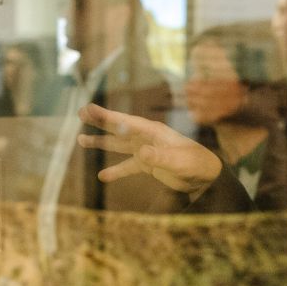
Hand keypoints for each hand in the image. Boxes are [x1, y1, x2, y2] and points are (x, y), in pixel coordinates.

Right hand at [77, 103, 221, 194]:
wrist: (206, 176)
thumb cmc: (195, 163)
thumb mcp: (178, 161)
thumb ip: (159, 157)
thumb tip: (141, 153)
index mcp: (152, 131)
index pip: (125, 121)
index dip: (107, 116)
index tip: (90, 109)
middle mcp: (146, 138)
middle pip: (119, 128)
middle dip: (100, 122)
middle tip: (81, 113)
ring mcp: (146, 151)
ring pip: (118, 145)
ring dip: (101, 143)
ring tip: (80, 140)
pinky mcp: (148, 165)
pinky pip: (127, 166)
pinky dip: (115, 171)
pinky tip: (103, 176)